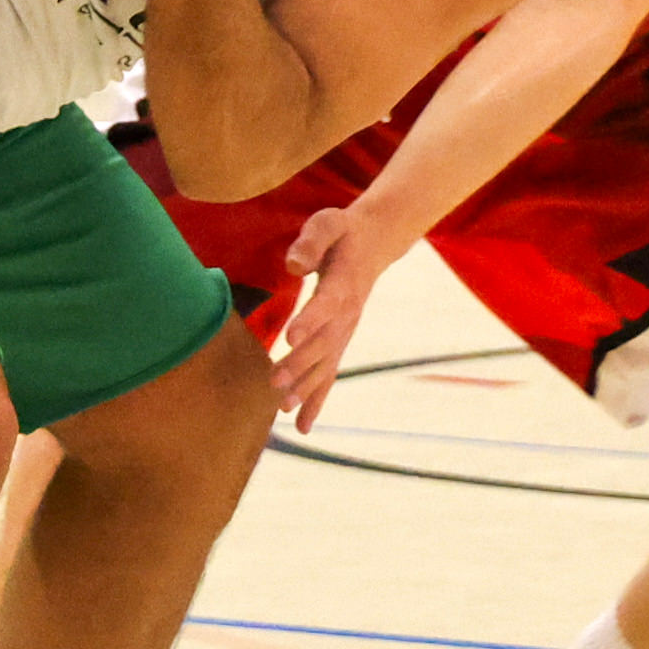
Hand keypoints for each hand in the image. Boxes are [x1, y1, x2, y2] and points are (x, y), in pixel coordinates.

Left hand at [269, 196, 408, 428]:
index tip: (290, 337)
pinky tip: (302, 426)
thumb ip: (311, 241)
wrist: (374, 243)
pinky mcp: (340, 341)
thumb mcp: (329, 222)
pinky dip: (316, 400)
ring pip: (326, 364)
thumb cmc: (343, 231)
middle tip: (274, 383)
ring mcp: (346, 331)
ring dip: (305, 387)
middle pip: (324, 342)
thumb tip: (293, 263)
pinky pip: (330, 374)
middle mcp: (348, 313)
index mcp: (344, 282)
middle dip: (299, 364)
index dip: (310, 320)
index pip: (326, 304)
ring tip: (283, 408)